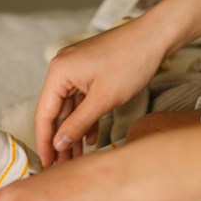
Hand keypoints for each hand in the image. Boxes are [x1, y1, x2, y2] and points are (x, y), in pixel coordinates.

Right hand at [36, 18, 166, 165]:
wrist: (156, 35)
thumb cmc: (131, 61)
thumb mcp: (103, 99)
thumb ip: (78, 124)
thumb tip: (59, 144)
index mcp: (59, 73)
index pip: (44, 114)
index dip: (45, 141)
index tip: (47, 163)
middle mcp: (62, 69)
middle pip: (56, 112)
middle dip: (60, 139)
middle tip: (62, 165)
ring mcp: (76, 70)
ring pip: (70, 108)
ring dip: (74, 131)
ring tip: (77, 156)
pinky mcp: (90, 72)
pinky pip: (83, 100)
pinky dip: (86, 118)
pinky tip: (91, 137)